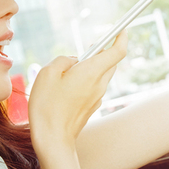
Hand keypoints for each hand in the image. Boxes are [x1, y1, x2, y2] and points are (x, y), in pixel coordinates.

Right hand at [27, 30, 127, 149]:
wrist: (53, 139)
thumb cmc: (48, 106)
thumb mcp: (47, 73)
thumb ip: (63, 60)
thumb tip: (74, 60)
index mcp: (92, 72)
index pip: (117, 51)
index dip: (121, 38)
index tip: (122, 29)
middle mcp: (99, 84)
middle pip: (110, 62)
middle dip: (104, 51)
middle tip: (90, 46)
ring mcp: (97, 97)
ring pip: (102, 74)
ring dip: (93, 66)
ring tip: (71, 68)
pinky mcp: (92, 106)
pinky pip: (94, 86)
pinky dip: (87, 79)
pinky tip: (68, 85)